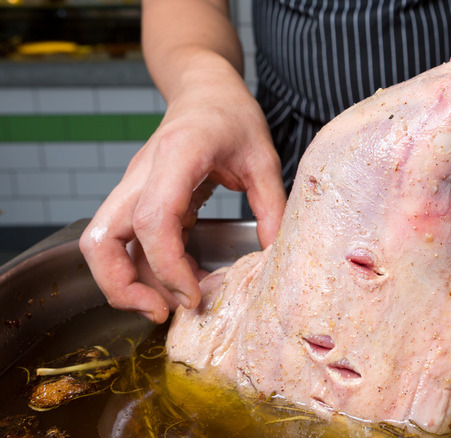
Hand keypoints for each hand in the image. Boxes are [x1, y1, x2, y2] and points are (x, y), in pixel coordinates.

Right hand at [79, 69, 285, 322]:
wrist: (203, 89)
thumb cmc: (231, 115)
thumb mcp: (264, 157)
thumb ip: (272, 206)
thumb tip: (274, 257)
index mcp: (177, 156)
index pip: (151, 218)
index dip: (166, 265)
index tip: (193, 295)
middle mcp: (142, 174)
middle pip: (99, 239)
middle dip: (120, 286)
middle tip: (162, 312)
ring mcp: (134, 187)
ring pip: (101, 243)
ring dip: (126, 282)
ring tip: (172, 305)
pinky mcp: (138, 199)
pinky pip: (126, 241)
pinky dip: (146, 268)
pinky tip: (183, 281)